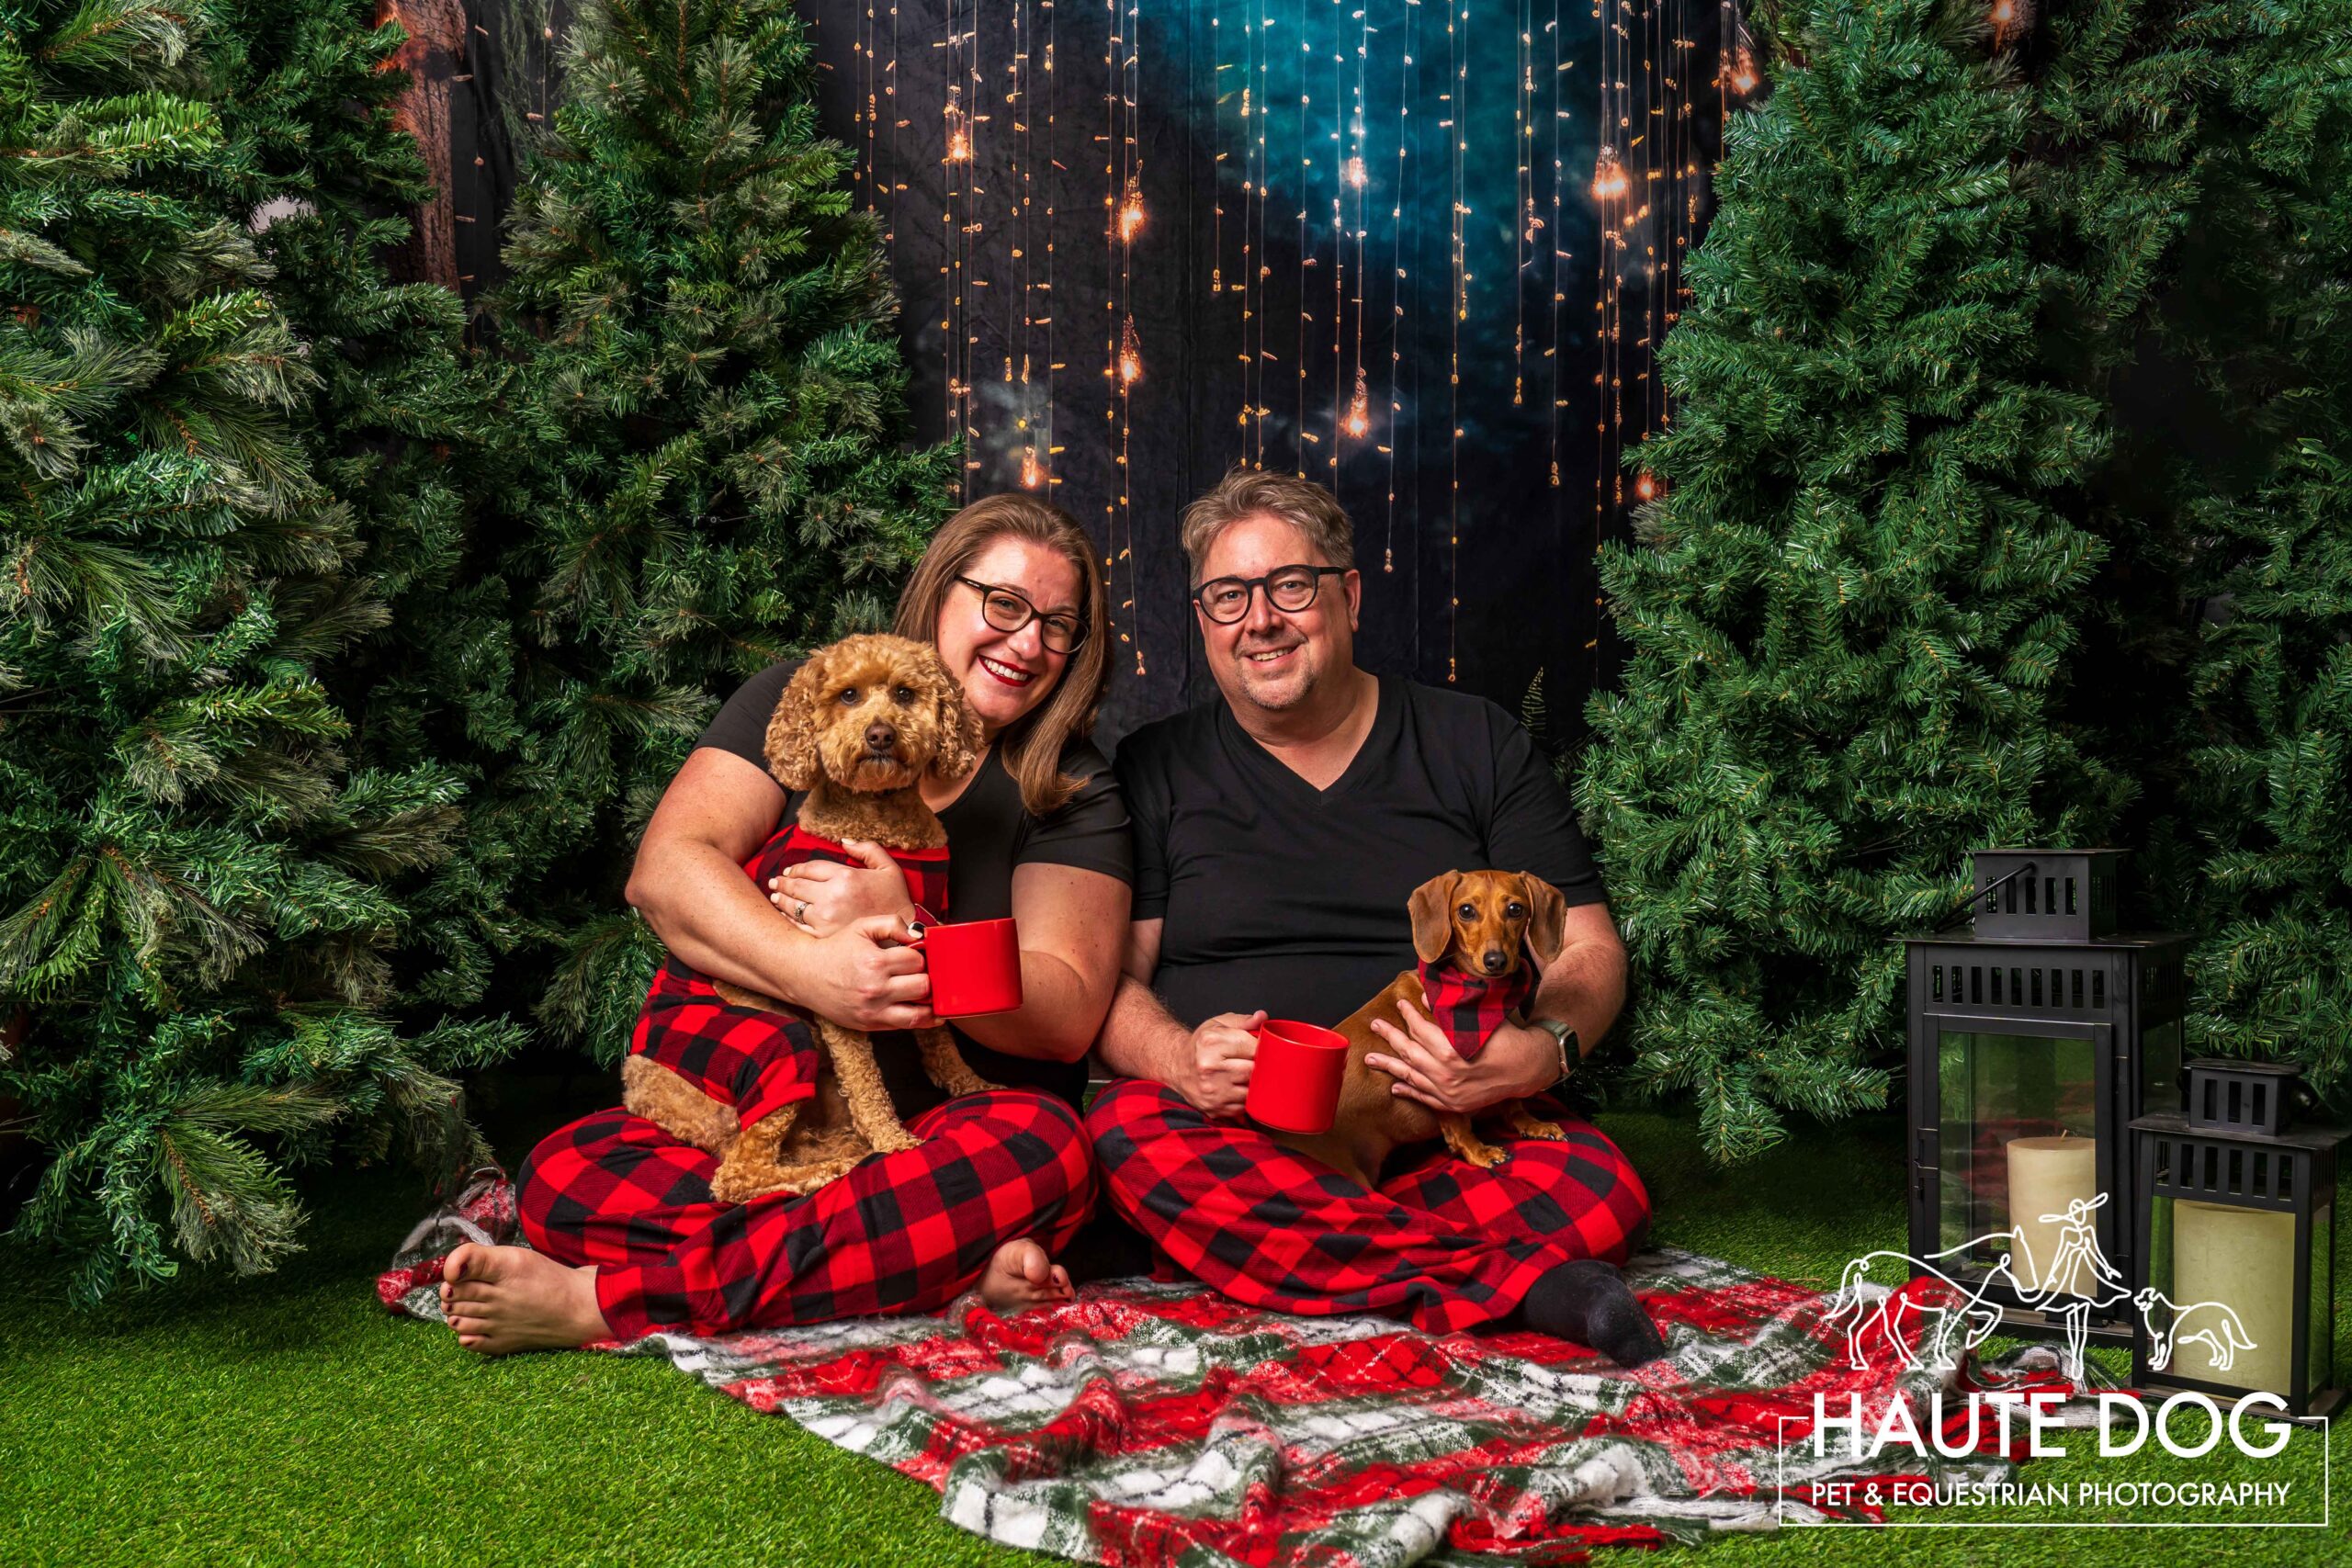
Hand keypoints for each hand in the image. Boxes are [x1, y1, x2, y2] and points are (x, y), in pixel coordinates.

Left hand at [769, 840, 915, 937]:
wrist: (902, 935)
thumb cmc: (896, 900)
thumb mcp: (889, 868)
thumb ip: (868, 849)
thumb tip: (844, 840)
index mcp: (846, 876)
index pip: (810, 868)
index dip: (796, 868)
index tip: (790, 870)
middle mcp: (832, 896)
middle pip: (797, 885)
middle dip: (783, 882)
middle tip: (775, 881)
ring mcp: (826, 918)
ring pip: (793, 906)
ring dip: (781, 899)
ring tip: (775, 896)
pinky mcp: (824, 936)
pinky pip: (798, 926)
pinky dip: (788, 919)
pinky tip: (784, 916)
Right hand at [796, 913, 937, 1032]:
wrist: (806, 976)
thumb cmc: (836, 950)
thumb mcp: (861, 927)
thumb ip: (892, 924)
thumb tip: (918, 935)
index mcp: (875, 962)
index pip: (917, 961)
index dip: (920, 956)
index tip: (915, 956)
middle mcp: (875, 989)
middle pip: (923, 986)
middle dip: (926, 977)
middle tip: (921, 973)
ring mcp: (873, 1010)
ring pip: (920, 1013)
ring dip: (929, 1002)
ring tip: (928, 993)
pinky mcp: (870, 1024)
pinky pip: (906, 1026)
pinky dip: (922, 1019)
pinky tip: (926, 1010)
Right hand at [1173, 1010, 1263, 1120]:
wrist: (1177, 1066)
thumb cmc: (1200, 1045)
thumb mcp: (1217, 1025)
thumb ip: (1243, 1021)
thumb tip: (1262, 1017)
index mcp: (1211, 1043)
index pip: (1252, 1047)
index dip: (1261, 1048)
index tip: (1258, 1048)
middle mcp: (1209, 1068)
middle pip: (1253, 1070)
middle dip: (1259, 1066)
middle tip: (1253, 1061)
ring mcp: (1212, 1091)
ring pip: (1250, 1091)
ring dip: (1253, 1084)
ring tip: (1244, 1074)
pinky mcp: (1214, 1108)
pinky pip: (1243, 1106)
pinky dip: (1244, 1098)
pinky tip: (1236, 1087)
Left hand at [1366, 1001, 1552, 1115]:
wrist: (1529, 1069)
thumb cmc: (1507, 1039)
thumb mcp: (1480, 1019)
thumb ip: (1450, 1010)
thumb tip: (1427, 995)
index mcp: (1451, 1049)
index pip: (1421, 1029)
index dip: (1409, 1015)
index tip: (1400, 1004)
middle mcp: (1446, 1074)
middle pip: (1409, 1052)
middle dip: (1390, 1037)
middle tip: (1374, 1025)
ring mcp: (1448, 1092)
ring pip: (1411, 1076)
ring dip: (1389, 1066)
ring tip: (1370, 1058)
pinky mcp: (1454, 1105)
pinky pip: (1424, 1098)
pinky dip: (1408, 1091)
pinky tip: (1394, 1086)